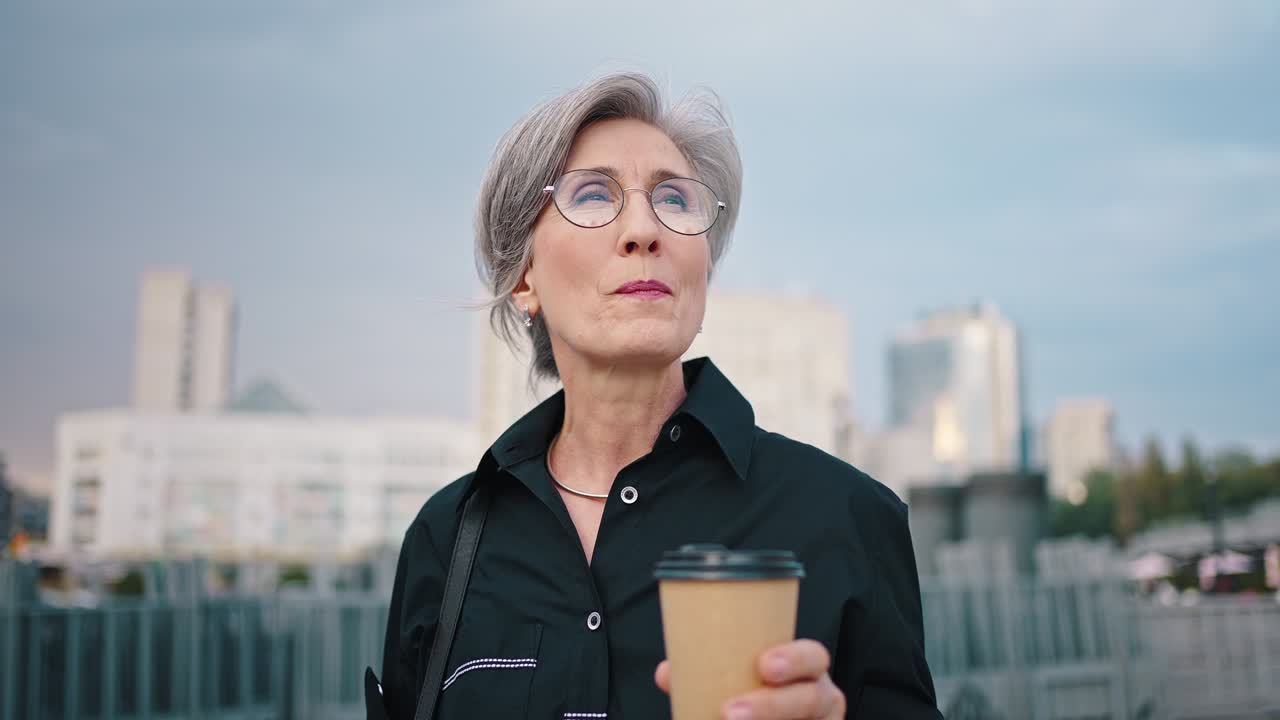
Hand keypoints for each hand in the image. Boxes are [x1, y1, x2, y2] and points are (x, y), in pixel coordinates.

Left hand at [655, 638, 844, 718]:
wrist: (761, 714)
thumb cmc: (756, 691)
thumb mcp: (738, 678)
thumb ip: (707, 673)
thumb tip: (669, 673)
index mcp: (804, 669)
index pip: (812, 655)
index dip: (793, 658)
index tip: (764, 665)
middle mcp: (820, 696)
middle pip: (810, 698)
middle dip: (771, 705)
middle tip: (730, 712)